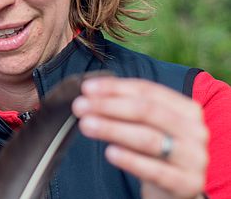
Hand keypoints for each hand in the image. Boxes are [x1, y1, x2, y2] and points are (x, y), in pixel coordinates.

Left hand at [72, 76, 207, 198]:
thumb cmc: (155, 151)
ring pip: (148, 139)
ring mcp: (193, 158)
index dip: (115, 88)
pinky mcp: (187, 183)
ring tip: (86, 125)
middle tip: (80, 106)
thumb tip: (89, 92)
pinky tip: (109, 152)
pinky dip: (130, 159)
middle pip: (147, 111)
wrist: (175, 188)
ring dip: (112, 129)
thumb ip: (124, 108)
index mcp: (186, 110)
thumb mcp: (146, 126)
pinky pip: (155, 170)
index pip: (148, 91)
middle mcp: (194, 130)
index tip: (86, 88)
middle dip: (109, 106)